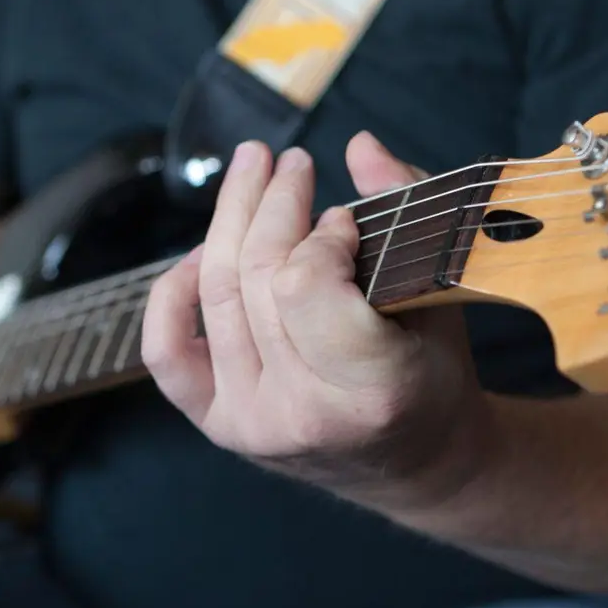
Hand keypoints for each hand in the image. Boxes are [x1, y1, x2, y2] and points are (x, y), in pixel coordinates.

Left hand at [143, 133, 489, 505]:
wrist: (415, 462)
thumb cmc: (434, 371)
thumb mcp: (441, 293)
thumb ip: (406, 211)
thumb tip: (359, 146)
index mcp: (373, 389)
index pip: (306, 284)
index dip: (320, 235)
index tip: (346, 219)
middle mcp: (303, 415)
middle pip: (257, 277)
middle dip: (274, 203)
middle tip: (293, 163)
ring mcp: (253, 423)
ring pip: (216, 295)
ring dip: (231, 220)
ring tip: (255, 174)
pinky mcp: (220, 425)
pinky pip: (166, 350)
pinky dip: (172, 293)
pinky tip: (200, 252)